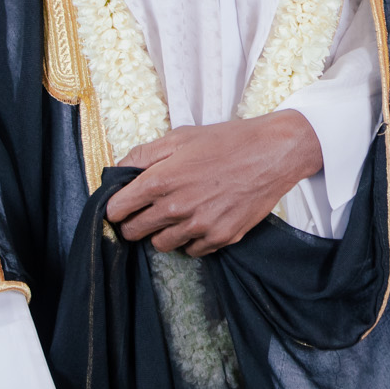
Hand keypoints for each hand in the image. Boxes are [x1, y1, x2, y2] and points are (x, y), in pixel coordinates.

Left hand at [105, 110, 322, 255]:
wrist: (273, 152)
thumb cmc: (228, 141)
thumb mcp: (180, 137)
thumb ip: (143, 155)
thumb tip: (118, 172)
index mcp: (160, 181)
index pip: (116, 210)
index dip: (117, 206)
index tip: (124, 203)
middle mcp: (176, 208)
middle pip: (134, 232)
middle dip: (136, 221)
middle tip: (150, 209)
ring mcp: (199, 227)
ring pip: (161, 245)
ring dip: (163, 232)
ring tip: (179, 213)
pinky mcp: (221, 238)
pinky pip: (192, 251)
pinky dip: (191, 239)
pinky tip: (202, 218)